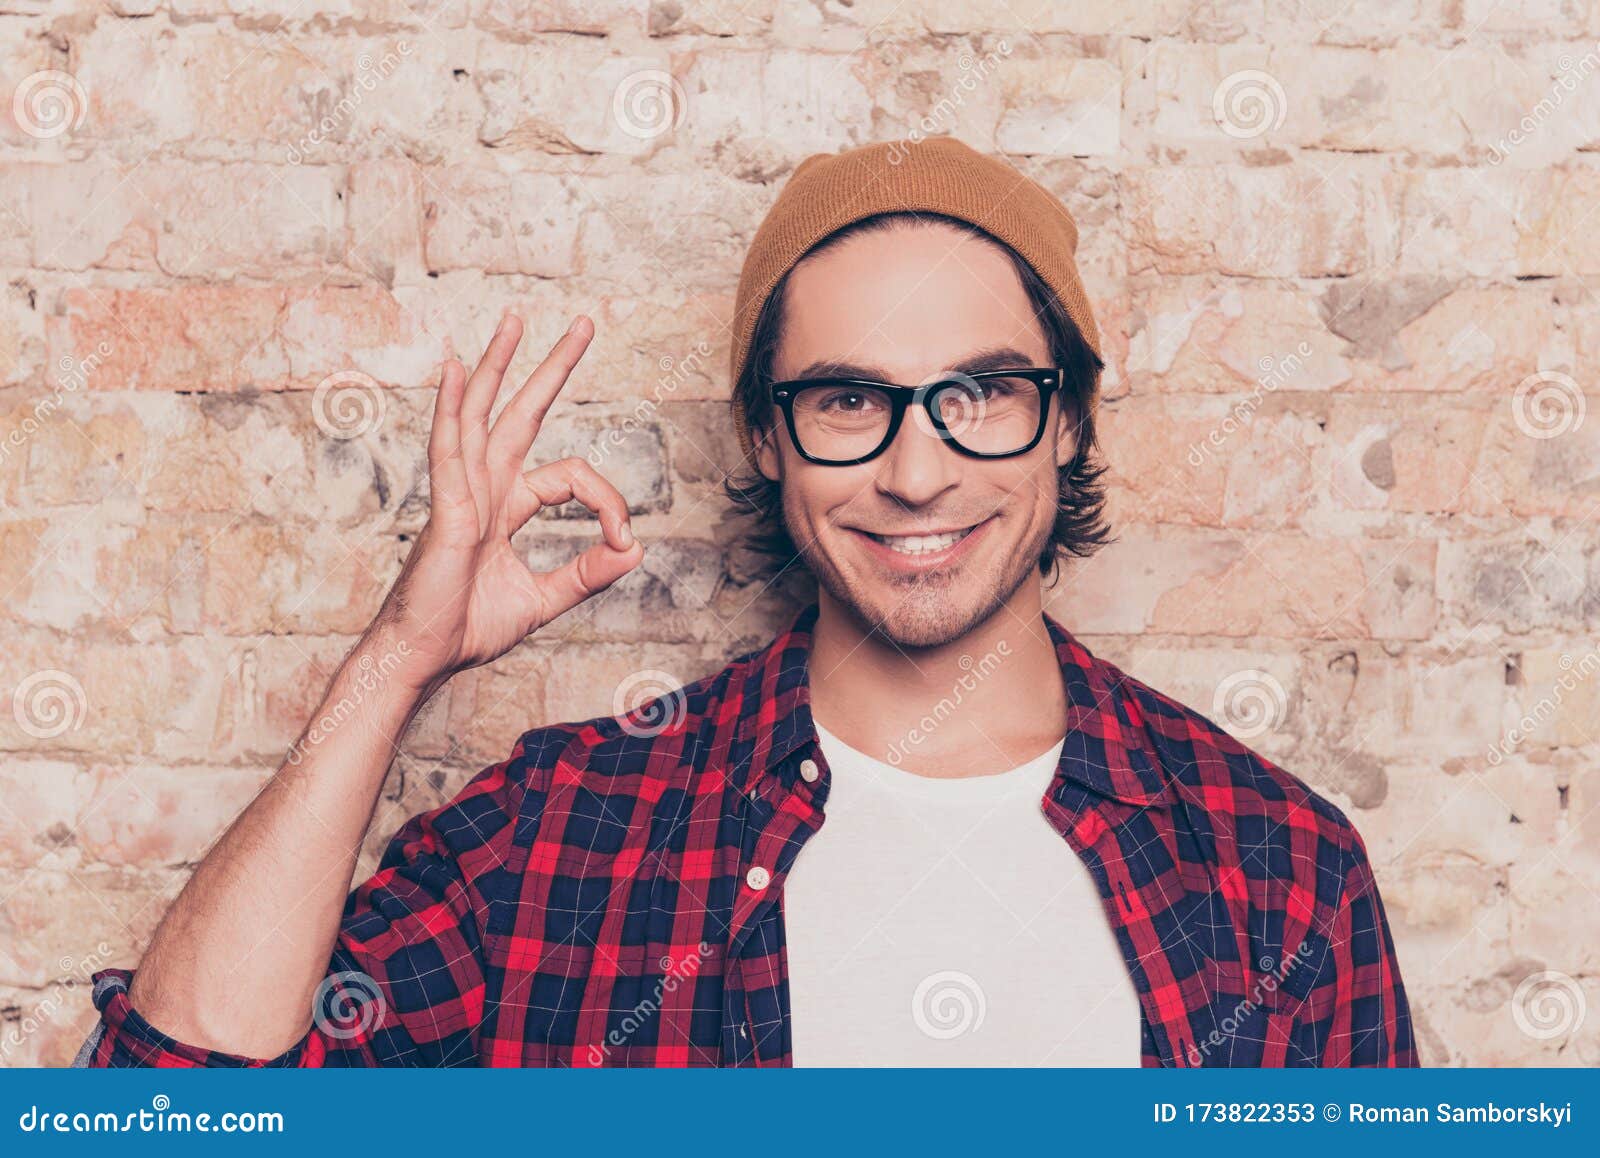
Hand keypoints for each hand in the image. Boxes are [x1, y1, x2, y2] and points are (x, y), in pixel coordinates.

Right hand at [371, 312, 644, 693]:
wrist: (423, 658)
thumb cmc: (467, 629)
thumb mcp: (544, 599)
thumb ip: (588, 573)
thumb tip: (637, 548)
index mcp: (506, 507)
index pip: (568, 476)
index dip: (607, 500)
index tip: (626, 538)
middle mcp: (483, 489)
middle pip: (520, 414)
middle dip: (551, 369)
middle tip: (584, 324)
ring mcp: (461, 494)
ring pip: (480, 414)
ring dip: (499, 365)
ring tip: (515, 320)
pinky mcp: (446, 509)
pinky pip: (450, 450)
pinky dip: (451, 407)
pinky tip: (455, 368)